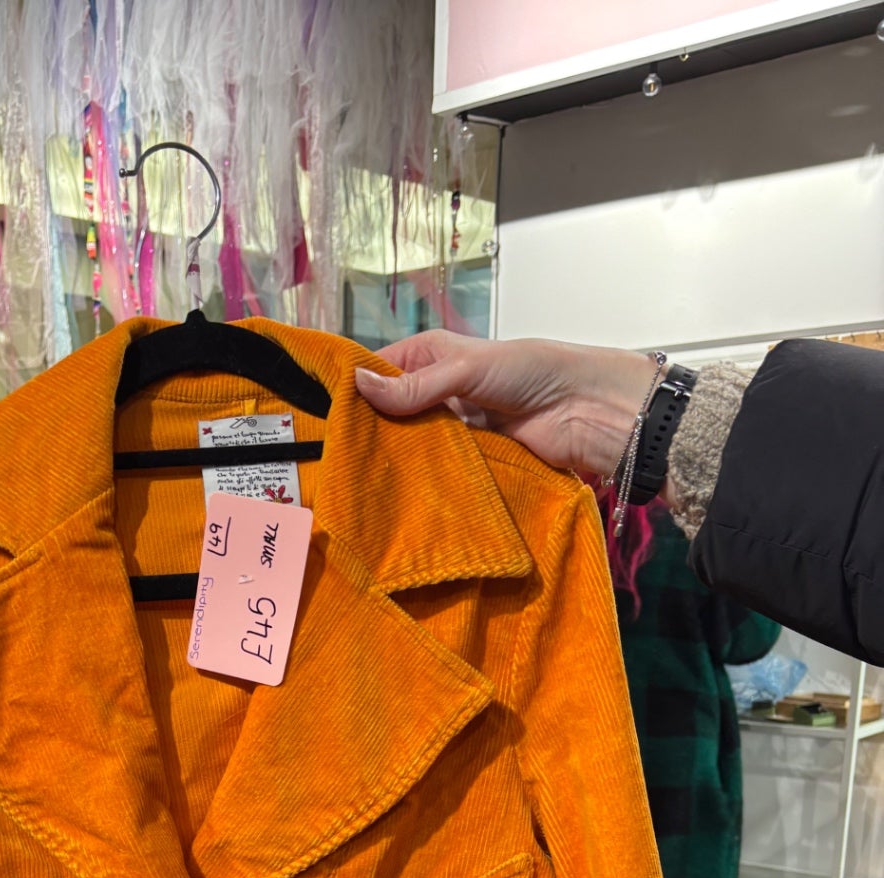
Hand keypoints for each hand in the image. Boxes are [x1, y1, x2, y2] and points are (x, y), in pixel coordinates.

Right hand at [355, 331, 658, 479]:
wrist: (585, 411)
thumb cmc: (534, 371)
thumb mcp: (467, 369)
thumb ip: (415, 385)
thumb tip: (360, 386)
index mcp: (432, 356)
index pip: (379, 369)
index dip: (354, 387)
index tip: (324, 411)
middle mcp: (437, 390)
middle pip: (389, 411)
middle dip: (369, 428)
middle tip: (336, 453)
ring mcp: (451, 427)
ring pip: (409, 443)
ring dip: (394, 457)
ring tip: (360, 476)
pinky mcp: (467, 459)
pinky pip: (435, 468)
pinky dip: (421, 477)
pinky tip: (398, 490)